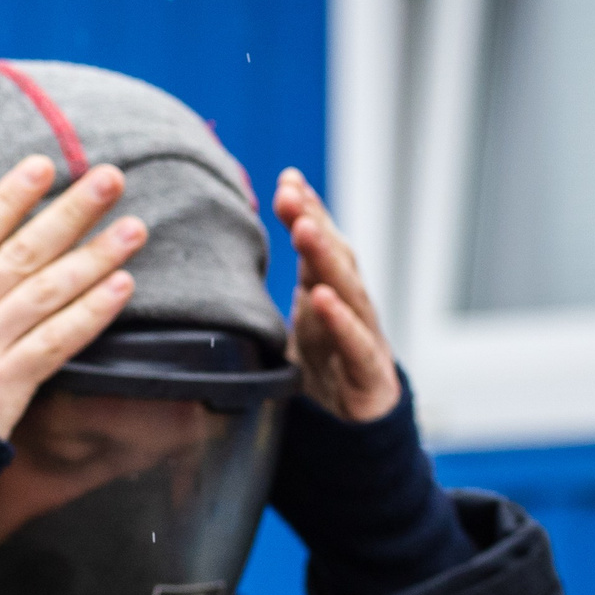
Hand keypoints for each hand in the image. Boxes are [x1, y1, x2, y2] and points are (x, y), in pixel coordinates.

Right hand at [0, 157, 142, 440]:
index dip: (7, 200)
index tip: (42, 166)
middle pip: (20, 254)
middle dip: (68, 212)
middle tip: (110, 177)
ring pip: (47, 292)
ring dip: (95, 257)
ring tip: (134, 228)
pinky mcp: (4, 388)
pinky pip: (56, 343)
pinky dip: (90, 313)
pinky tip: (122, 287)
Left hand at [274, 168, 397, 421]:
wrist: (354, 415)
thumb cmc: (323, 358)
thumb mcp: (292, 317)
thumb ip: (272, 286)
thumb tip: (226, 254)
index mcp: (328, 288)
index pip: (321, 243)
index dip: (307, 211)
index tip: (287, 179)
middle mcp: (348, 304)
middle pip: (333, 257)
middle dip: (313, 221)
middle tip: (290, 193)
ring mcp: (362, 334)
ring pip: (347, 290)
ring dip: (325, 257)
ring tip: (304, 228)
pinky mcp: (368, 371)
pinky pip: (355, 343)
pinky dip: (340, 320)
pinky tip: (322, 299)